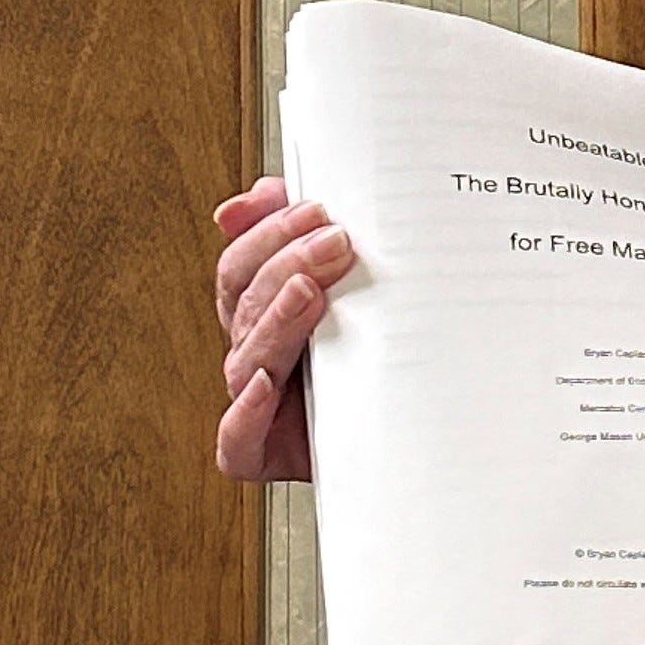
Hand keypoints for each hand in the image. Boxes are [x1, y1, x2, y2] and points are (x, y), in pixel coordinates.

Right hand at [213, 176, 356, 479]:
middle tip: (335, 241)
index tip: (317, 209)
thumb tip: (263, 192)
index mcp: (262, 312)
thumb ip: (306, 233)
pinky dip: (244, 414)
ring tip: (310, 291)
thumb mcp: (356, 285)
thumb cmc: (378, 359)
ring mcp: (254, 403)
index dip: (269, 235)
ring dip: (276, 319)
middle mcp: (255, 352)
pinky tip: (266, 385)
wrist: (407, 437)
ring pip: (247, 357)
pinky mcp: (262, 452)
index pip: (241, 265)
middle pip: (244, 300)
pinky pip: (237, 440)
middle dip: (285, 262)